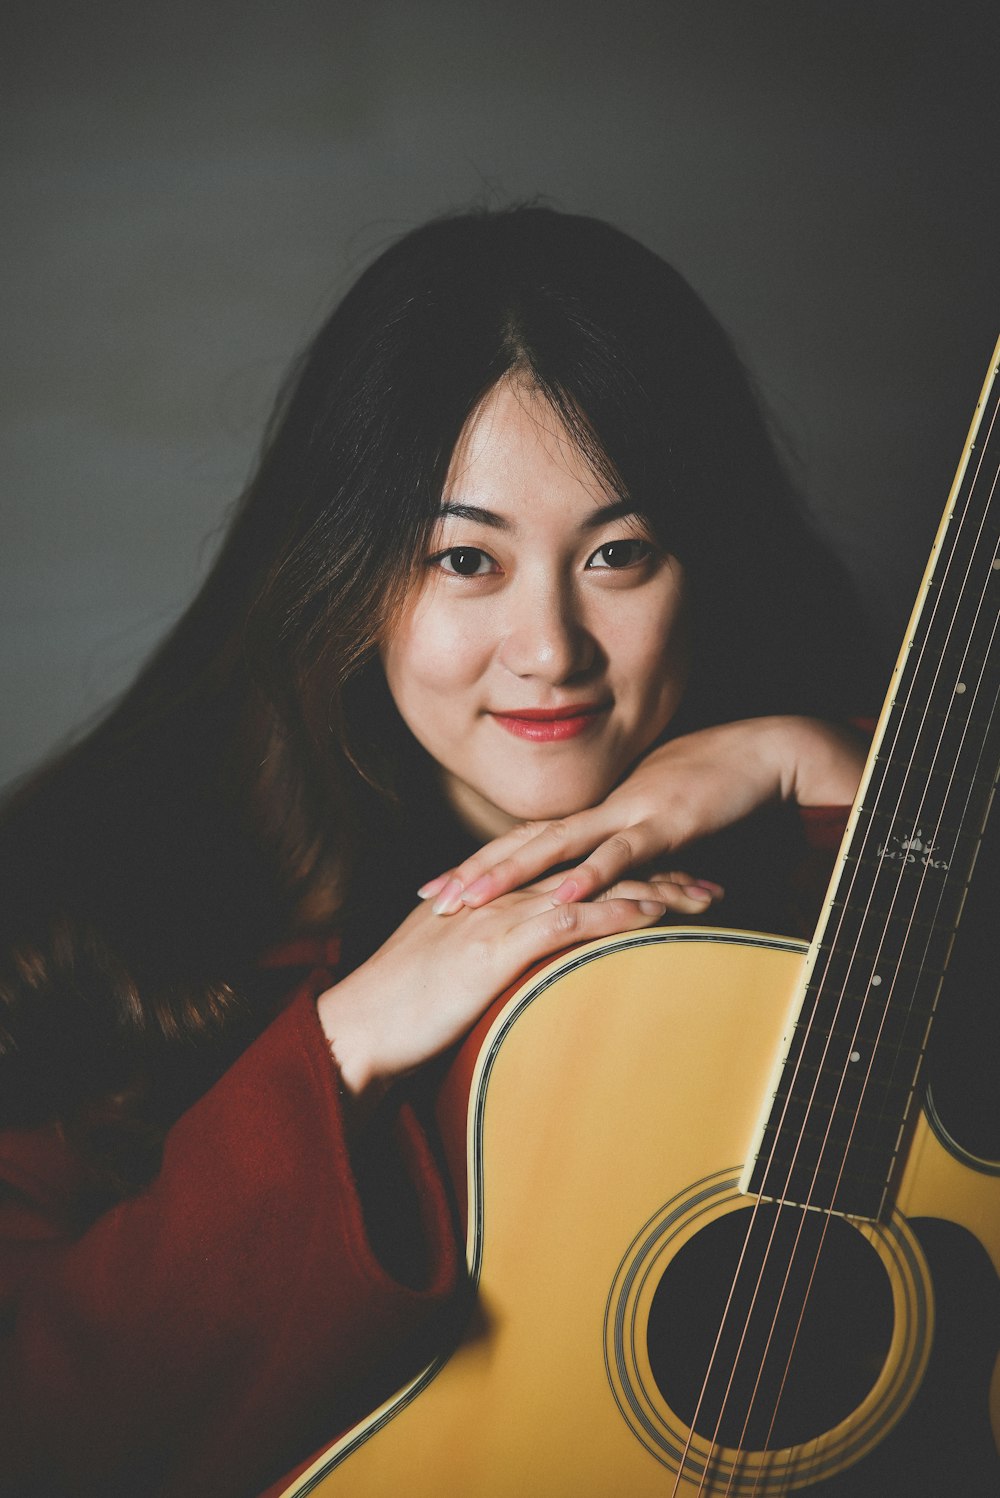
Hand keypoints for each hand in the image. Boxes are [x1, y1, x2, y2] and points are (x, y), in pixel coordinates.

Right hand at [316, 871, 710, 1101]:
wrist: (356, 1026)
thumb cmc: (395, 1010)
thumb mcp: (445, 969)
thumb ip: (483, 953)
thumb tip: (515, 965)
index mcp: (489, 895)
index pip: (571, 870)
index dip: (622, 868)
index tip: (669, 876)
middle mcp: (499, 893)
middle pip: (595, 868)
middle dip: (657, 871)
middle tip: (709, 881)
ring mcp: (499, 914)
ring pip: (594, 888)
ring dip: (658, 889)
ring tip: (707, 897)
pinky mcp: (499, 944)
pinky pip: (573, 921)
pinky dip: (620, 915)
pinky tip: (660, 917)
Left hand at [418, 717, 865, 914]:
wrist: (760, 753)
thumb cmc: (711, 789)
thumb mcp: (656, 828)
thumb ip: (622, 855)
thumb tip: (593, 891)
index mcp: (594, 814)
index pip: (523, 842)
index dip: (477, 864)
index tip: (435, 888)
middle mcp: (599, 812)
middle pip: (522, 844)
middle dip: (473, 873)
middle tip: (428, 900)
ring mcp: (628, 815)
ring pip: (557, 848)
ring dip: (510, 874)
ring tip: (469, 899)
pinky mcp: (664, 824)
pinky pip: (622, 854)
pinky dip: (591, 875)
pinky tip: (562, 896)